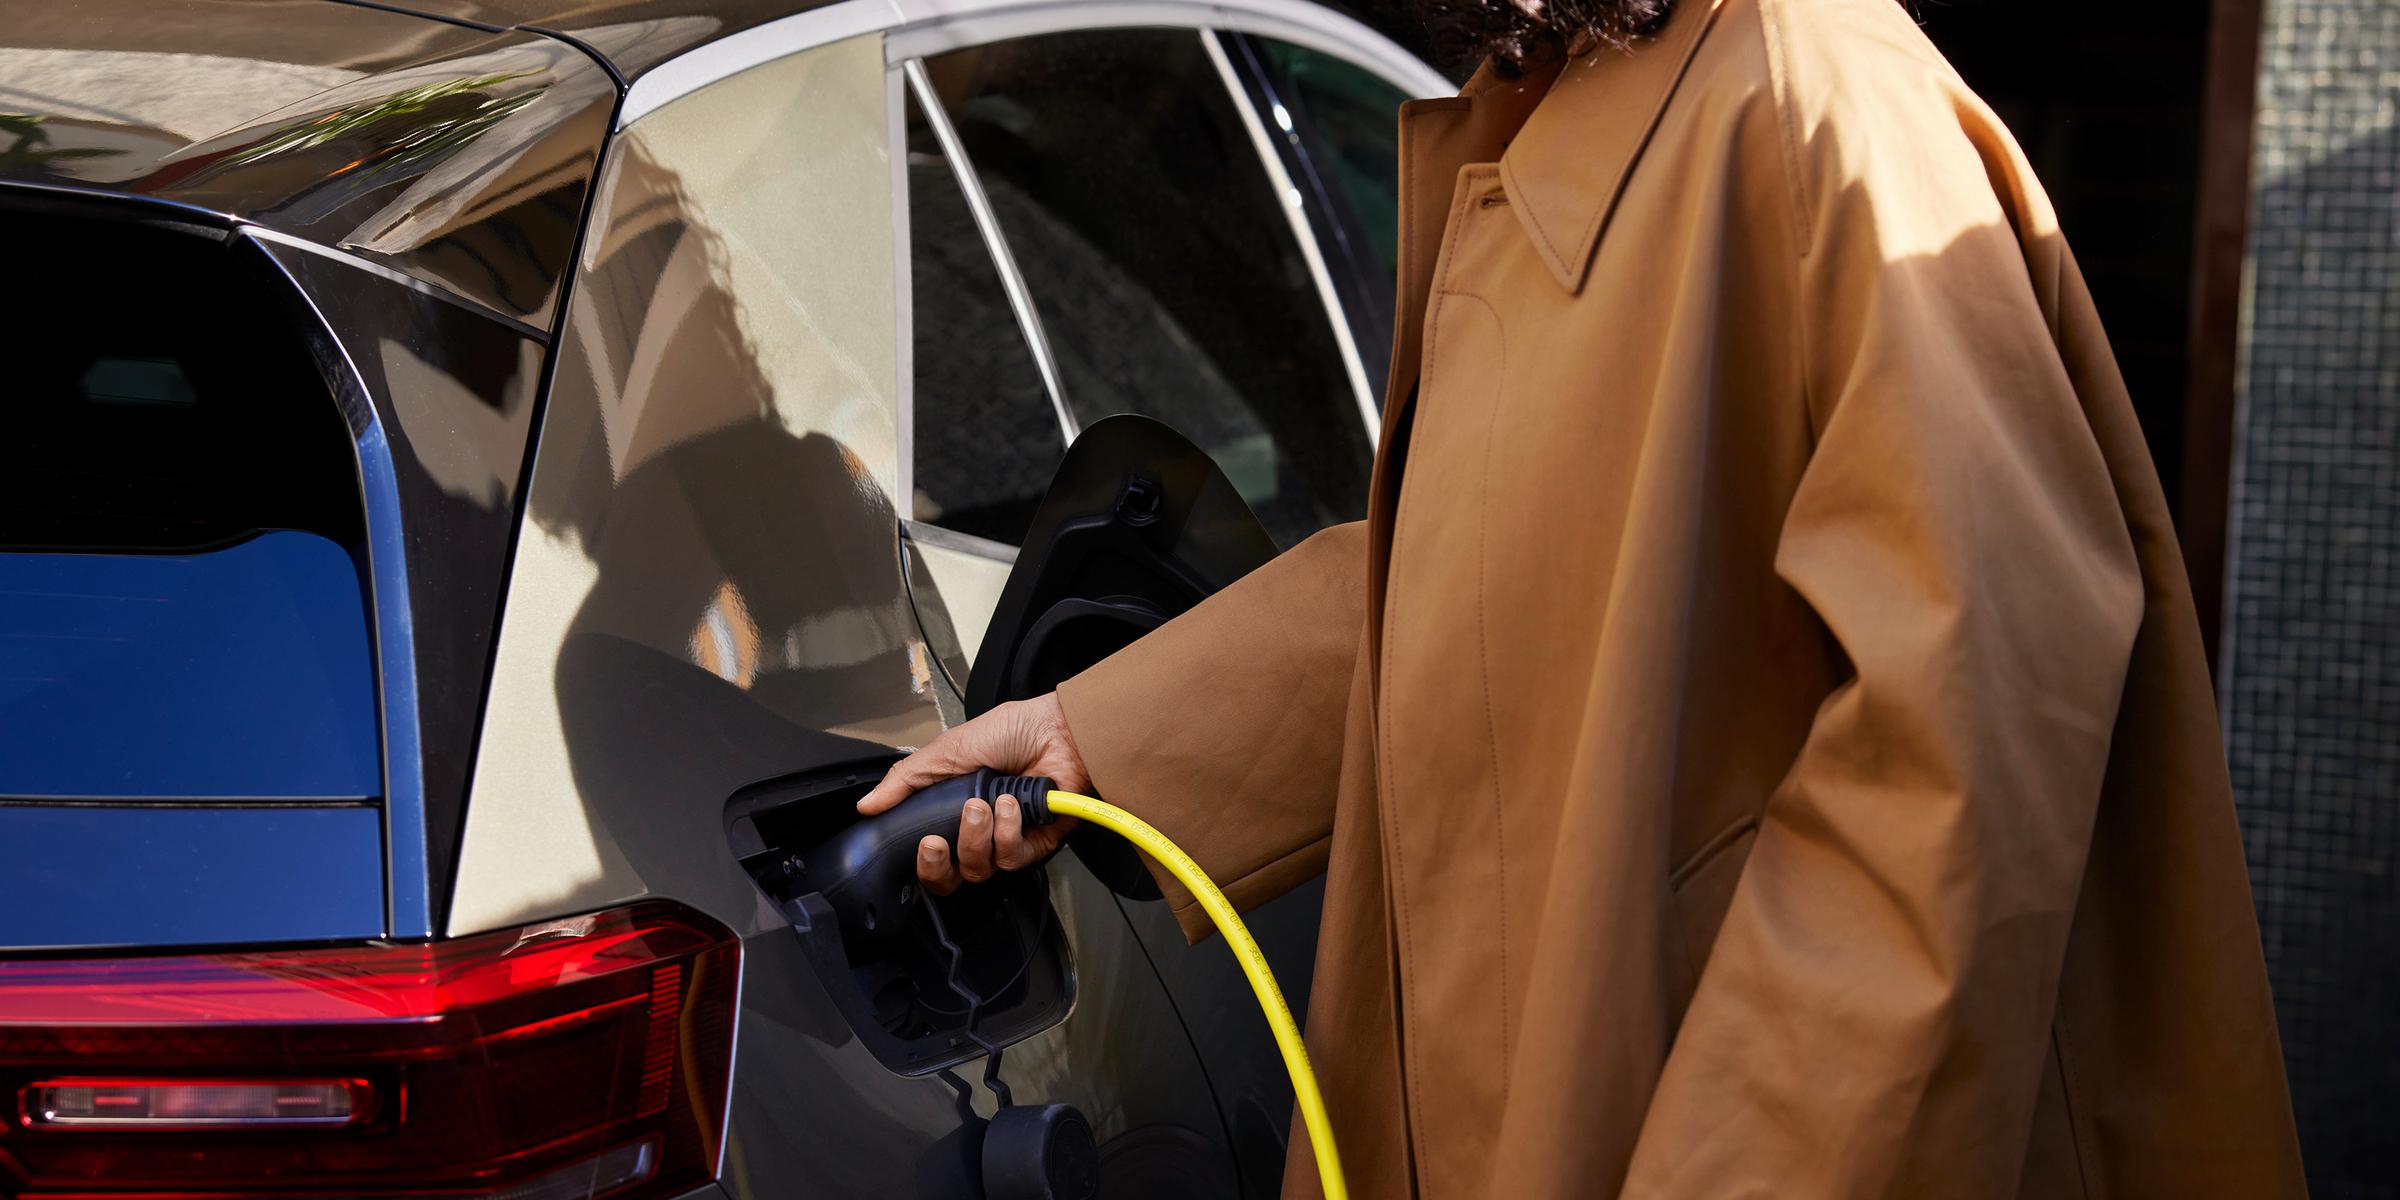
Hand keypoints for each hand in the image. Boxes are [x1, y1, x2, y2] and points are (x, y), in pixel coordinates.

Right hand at [857, 694, 1089, 895]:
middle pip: (952, 877)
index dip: (924, 862)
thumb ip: (905, 780)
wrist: (1057, 730)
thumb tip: (867, 804)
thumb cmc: (1011, 732)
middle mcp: (979, 832)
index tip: (921, 842)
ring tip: (984, 803)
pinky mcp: (1036, 844)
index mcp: (953, 812)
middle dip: (940, 863)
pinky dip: (1008, 832)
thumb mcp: (946, 751)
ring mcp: (1007, 840)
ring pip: (980, 868)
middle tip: (937, 840)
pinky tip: (1011, 806)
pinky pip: (1012, 858)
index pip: (932, 857)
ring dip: (977, 835)